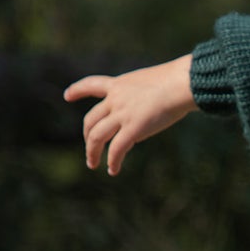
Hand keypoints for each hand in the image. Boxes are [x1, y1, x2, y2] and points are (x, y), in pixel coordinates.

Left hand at [64, 55, 195, 174]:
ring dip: (92, 152)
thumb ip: (145, 96)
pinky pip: (116, 149)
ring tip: (93, 164)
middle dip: (87, 136)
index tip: (67, 95)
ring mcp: (122, 114)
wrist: (182, 83)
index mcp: (120, 85)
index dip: (78, 90)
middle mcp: (116, 99)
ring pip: (97, 137)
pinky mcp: (133, 128)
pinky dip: (113, 161)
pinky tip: (113, 170)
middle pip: (91, 119)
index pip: (92, 84)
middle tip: (90, 148)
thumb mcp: (154, 82)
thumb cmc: (179, 80)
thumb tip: (152, 109)